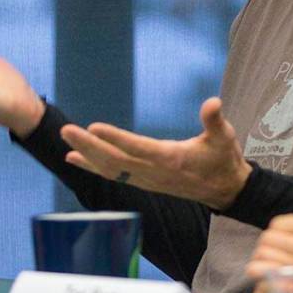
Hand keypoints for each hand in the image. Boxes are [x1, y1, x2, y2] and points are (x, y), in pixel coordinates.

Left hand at [60, 97, 252, 209]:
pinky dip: (93, 167)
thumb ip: (215, 120)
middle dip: (90, 145)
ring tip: (67, 141)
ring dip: (87, 155)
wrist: (225, 190)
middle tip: (67, 130)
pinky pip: (114, 175)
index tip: (94, 128)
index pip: (139, 149)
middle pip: (116, 160)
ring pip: (111, 170)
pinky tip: (76, 158)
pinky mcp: (144, 181)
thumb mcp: (225, 137)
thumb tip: (212, 103)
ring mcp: (148, 179)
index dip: (116, 139)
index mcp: (172, 159)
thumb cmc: (223, 159)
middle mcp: (155, 172)